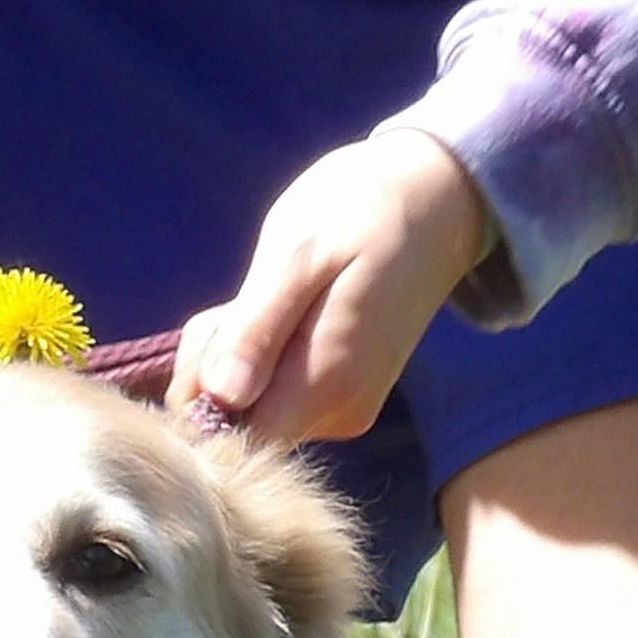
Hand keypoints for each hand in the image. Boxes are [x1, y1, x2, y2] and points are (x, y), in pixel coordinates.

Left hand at [172, 128, 494, 443]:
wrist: (435, 199)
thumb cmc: (362, 210)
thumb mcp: (298, 254)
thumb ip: (257, 329)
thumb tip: (220, 398)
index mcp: (329, 381)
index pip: (235, 439)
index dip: (202, 397)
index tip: (217, 330)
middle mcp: (339, 412)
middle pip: (238, 425)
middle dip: (214, 368)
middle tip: (245, 299)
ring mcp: (343, 409)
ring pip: (251, 408)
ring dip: (236, 355)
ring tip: (271, 294)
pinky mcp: (340, 397)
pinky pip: (275, 393)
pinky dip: (259, 356)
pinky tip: (282, 310)